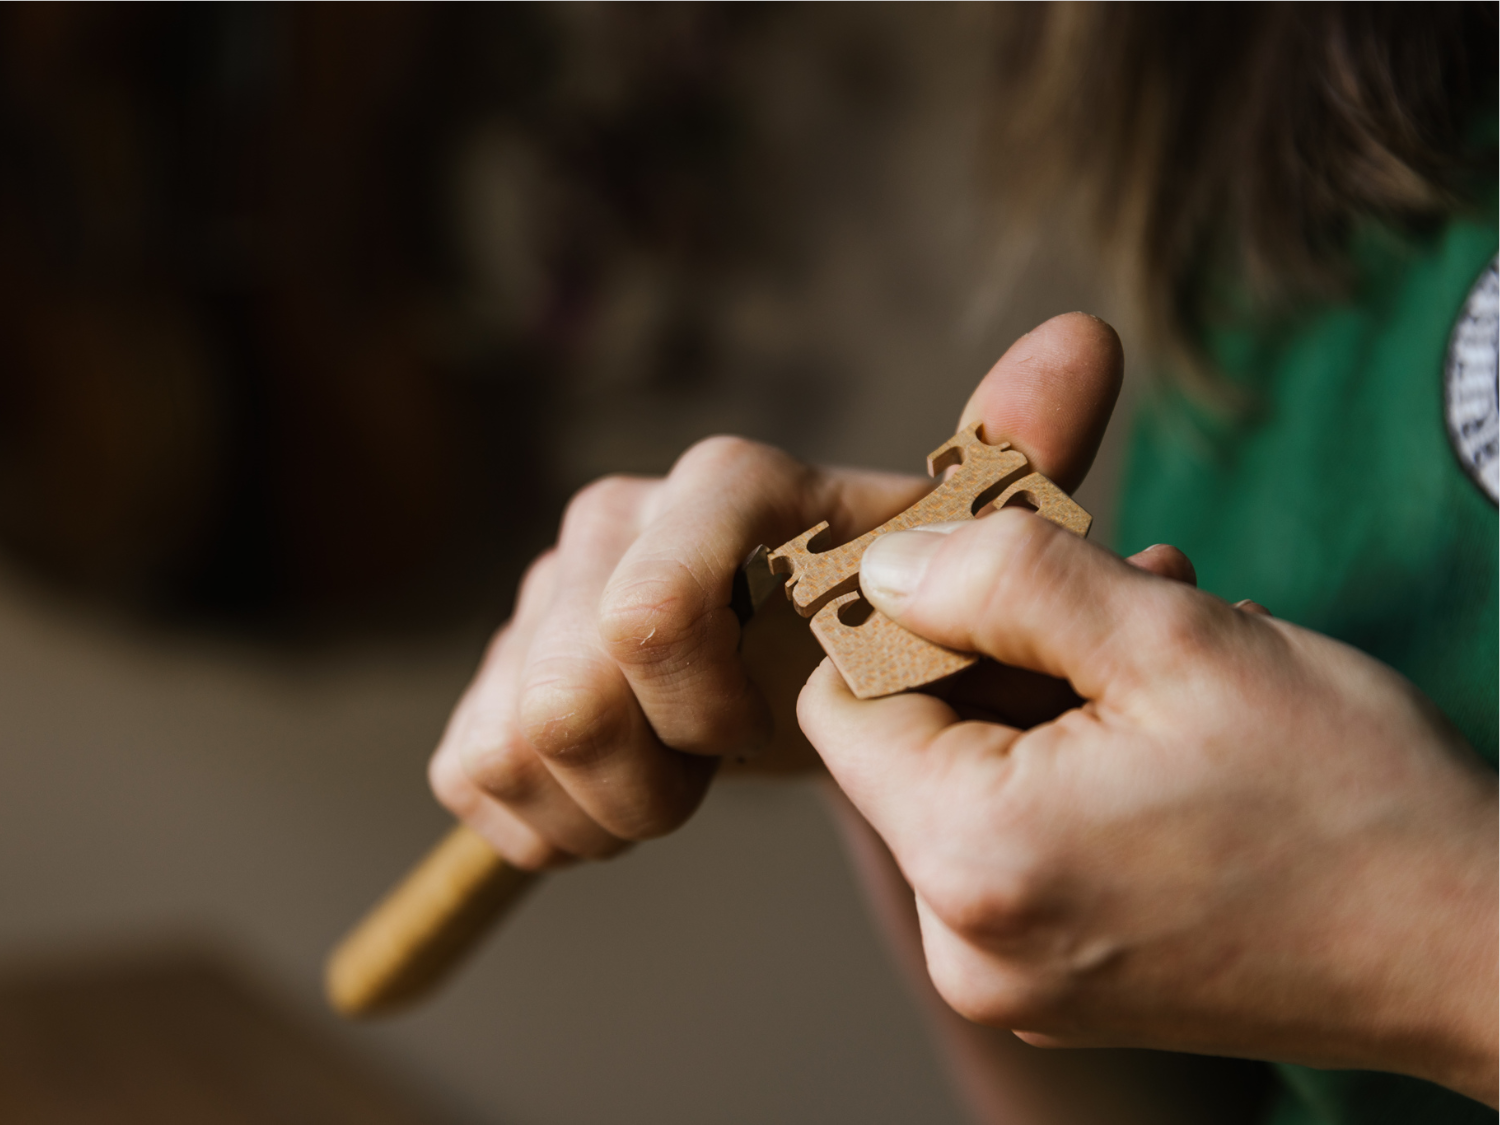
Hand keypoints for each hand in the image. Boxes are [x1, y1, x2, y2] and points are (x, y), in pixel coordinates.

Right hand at [427, 312, 1124, 870]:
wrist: (795, 673)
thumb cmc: (880, 625)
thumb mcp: (956, 564)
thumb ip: (1012, 462)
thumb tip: (1088, 336)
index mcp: (717, 489)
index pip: (650, 611)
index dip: (699, 707)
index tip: (754, 731)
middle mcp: (610, 520)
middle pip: (568, 700)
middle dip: (650, 780)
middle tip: (712, 772)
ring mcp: (535, 594)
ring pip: (518, 746)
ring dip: (610, 804)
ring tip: (673, 782)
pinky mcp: (487, 670)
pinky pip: (472, 773)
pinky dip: (552, 821)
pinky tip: (617, 791)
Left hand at [799, 513, 1498, 1103]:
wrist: (1476, 952)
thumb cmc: (1349, 798)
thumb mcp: (1172, 641)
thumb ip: (1005, 580)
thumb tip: (889, 564)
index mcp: (974, 859)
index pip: (843, 703)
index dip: (904, 613)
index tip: (993, 564)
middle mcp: (971, 943)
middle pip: (913, 743)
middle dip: (1001, 649)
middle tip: (1118, 592)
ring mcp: (1017, 976)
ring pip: (978, 782)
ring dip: (1054, 695)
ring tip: (1168, 645)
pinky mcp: (1067, 981)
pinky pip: (1025, 840)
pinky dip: (1075, 765)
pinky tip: (1169, 719)